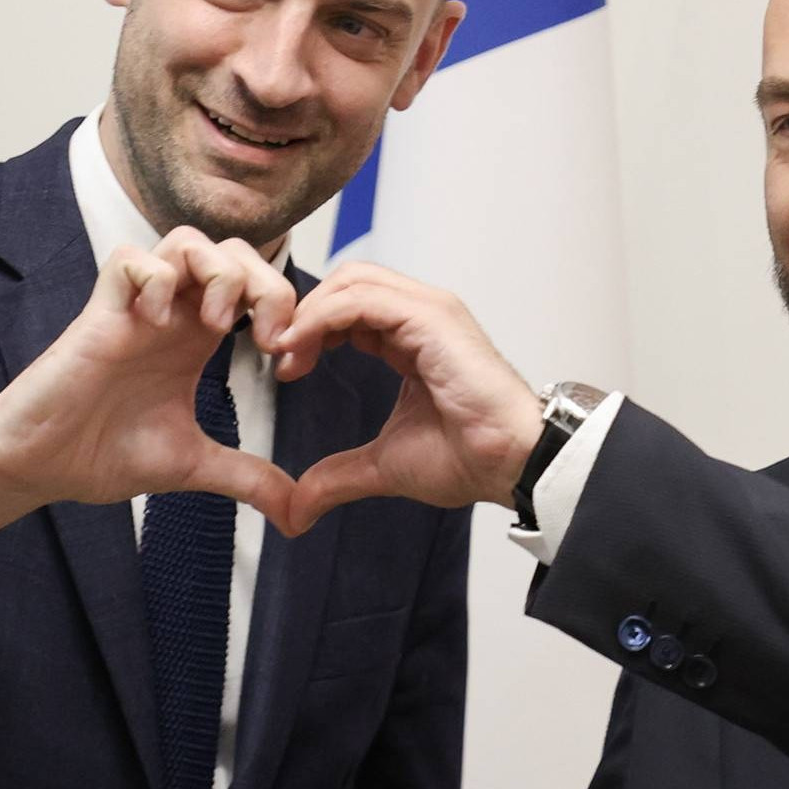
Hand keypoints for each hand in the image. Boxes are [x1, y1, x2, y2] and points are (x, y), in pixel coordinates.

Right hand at [0, 228, 297, 541]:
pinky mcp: (99, 314)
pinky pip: (128, 259)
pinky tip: (156, 325)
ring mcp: (136, 309)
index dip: (287, 311)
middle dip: (265, 282)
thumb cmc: (102, 453)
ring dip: (216, 273)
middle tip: (265, 338)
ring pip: (186, 241)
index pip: (257, 287)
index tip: (287, 363)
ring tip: (215, 325)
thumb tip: (298, 514)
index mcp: (197, 339)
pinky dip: (153, 280)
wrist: (40, 465)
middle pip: (233, 251)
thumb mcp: (194, 466)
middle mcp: (172, 315)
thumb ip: (247, 478)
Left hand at [270, 263, 538, 531]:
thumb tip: (299, 507)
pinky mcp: (431, 318)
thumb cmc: (470, 458)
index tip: (286, 368)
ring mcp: (429, 311)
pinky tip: (303, 347)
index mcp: (413, 338)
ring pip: (352, 281)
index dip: (310, 328)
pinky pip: (362, 299)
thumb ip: (339, 476)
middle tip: (279, 355)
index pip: (350, 305)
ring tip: (287, 353)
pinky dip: (323, 317)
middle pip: (347, 281)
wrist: (509, 464)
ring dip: (308, 313)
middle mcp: (422, 315)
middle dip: (304, 312)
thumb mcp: (384, 466)